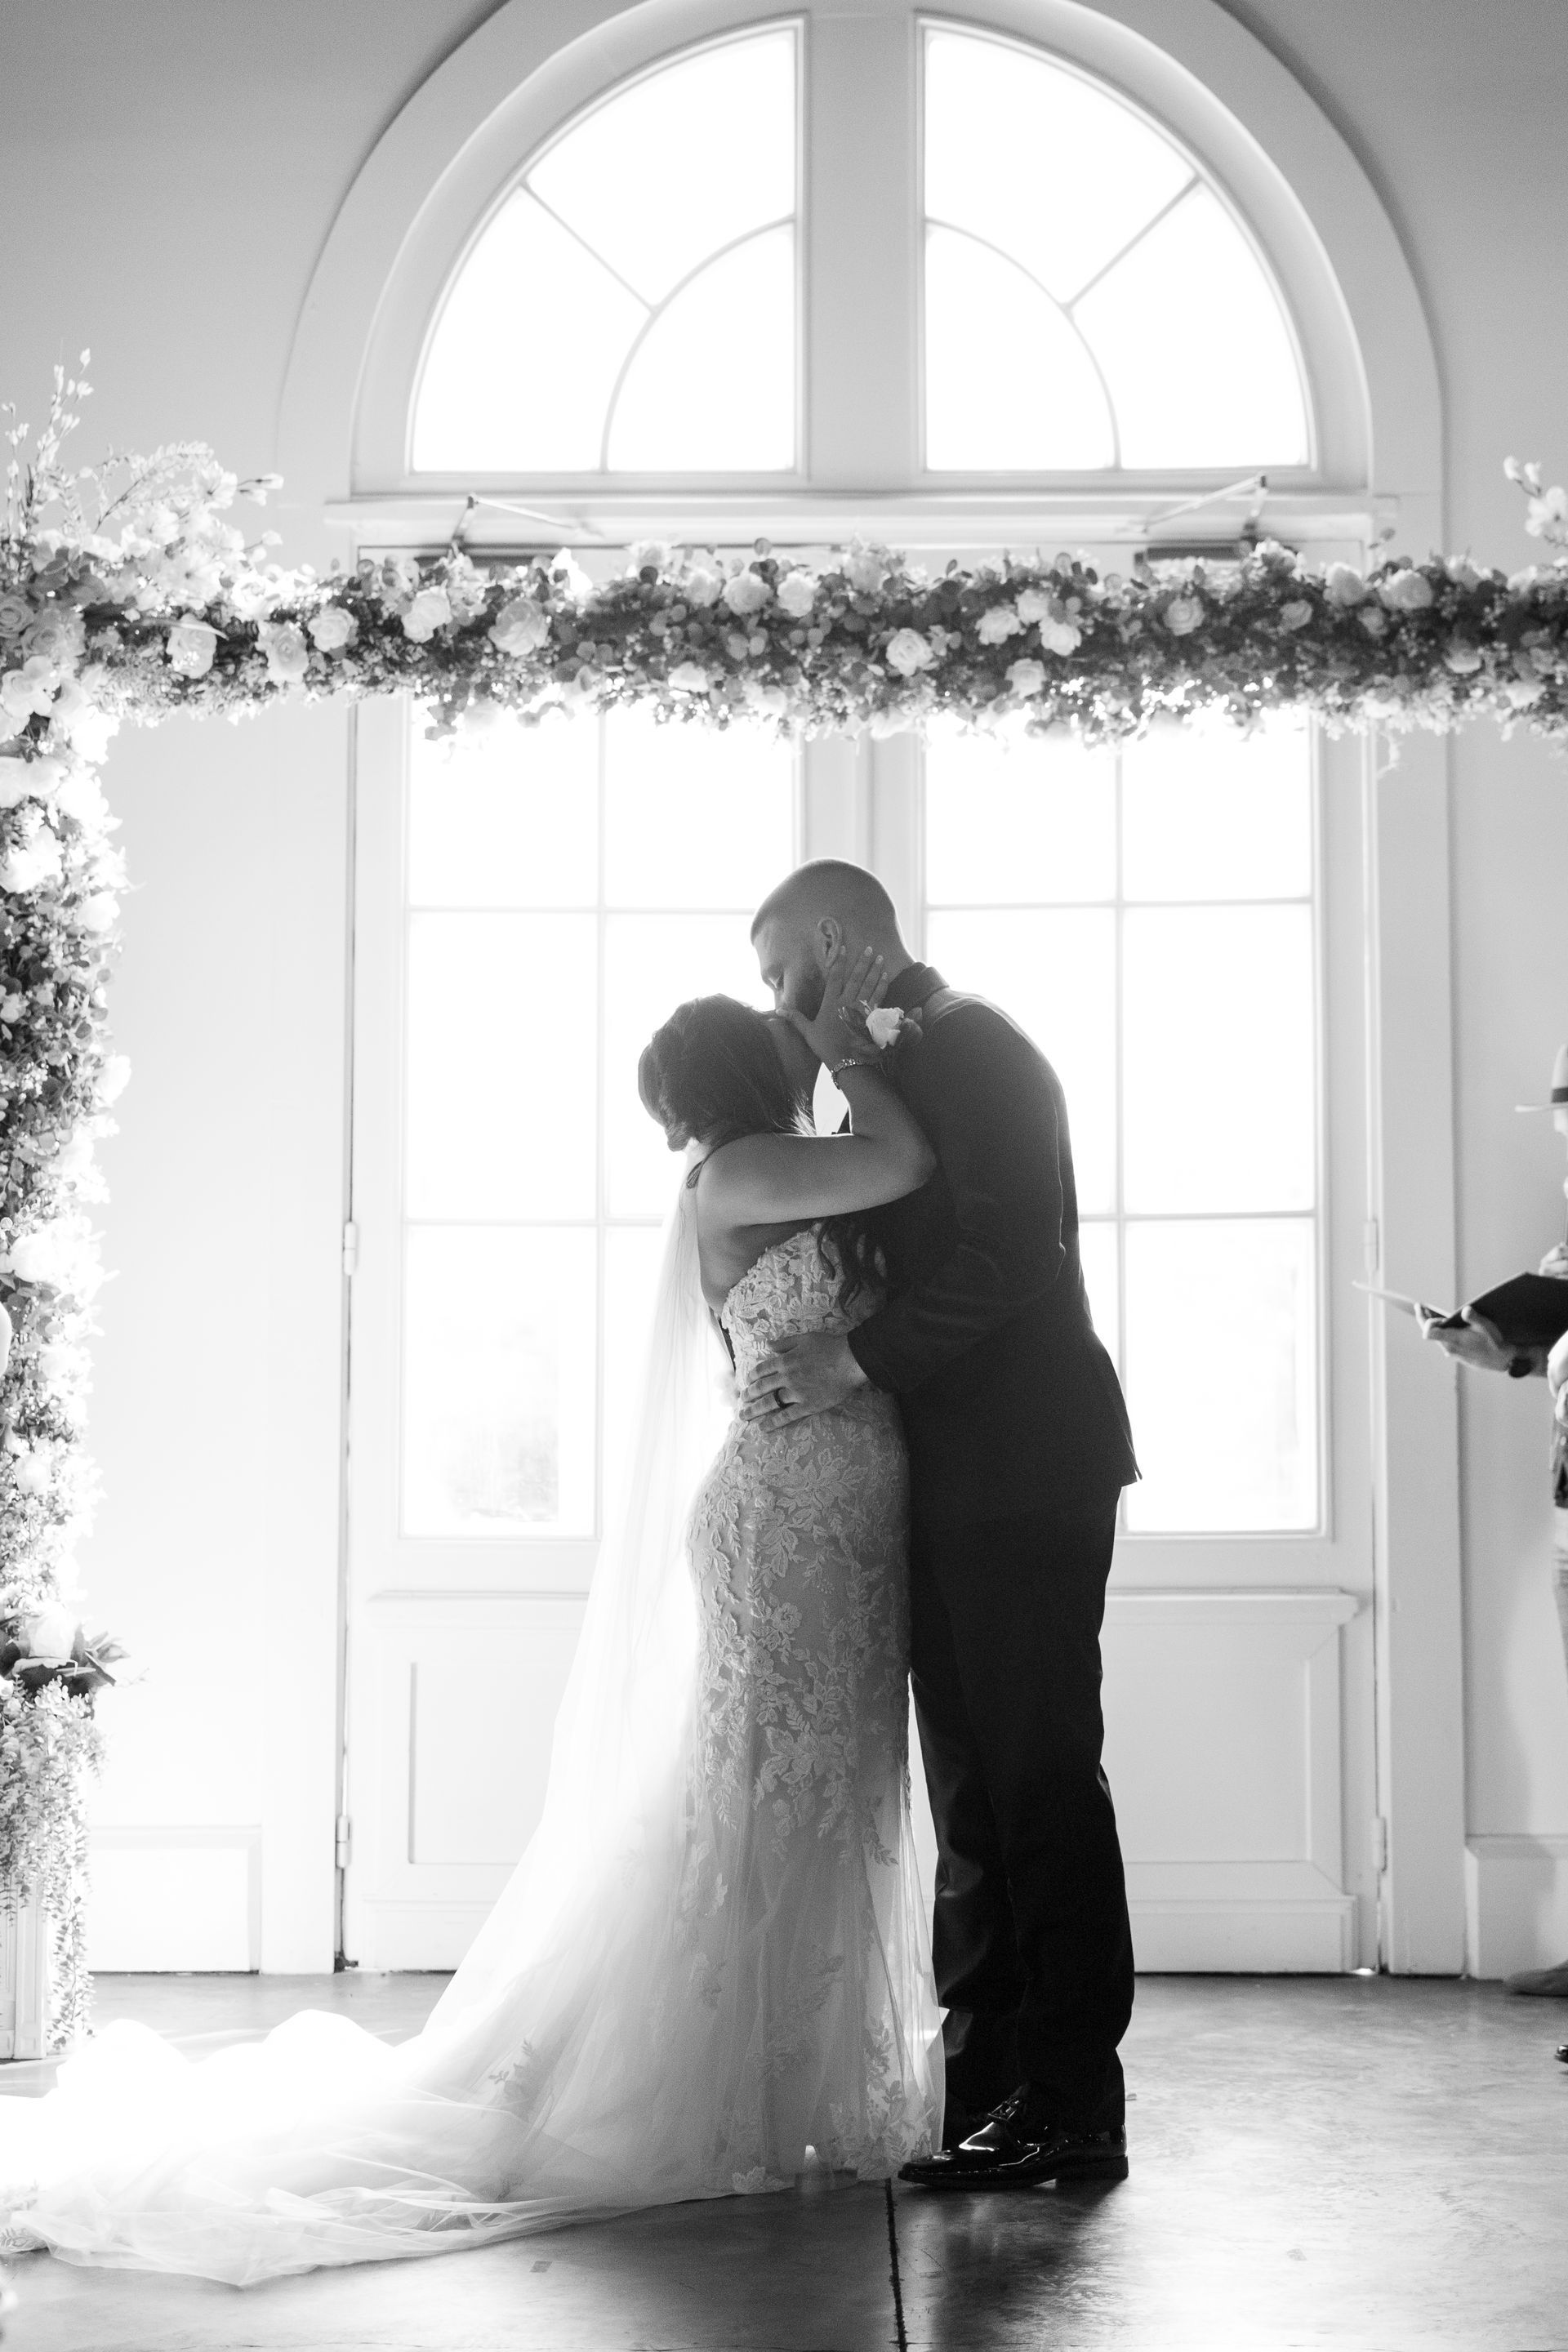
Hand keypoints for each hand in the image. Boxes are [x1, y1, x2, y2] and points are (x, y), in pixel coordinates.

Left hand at [738, 1330, 867, 1429]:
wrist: (849, 1360)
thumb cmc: (829, 1346)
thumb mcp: (804, 1338)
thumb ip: (784, 1343)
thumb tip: (767, 1345)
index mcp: (785, 1360)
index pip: (762, 1370)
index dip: (752, 1376)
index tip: (747, 1382)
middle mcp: (787, 1377)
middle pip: (762, 1387)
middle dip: (749, 1394)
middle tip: (741, 1400)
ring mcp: (796, 1392)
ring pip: (770, 1403)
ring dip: (754, 1410)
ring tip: (744, 1415)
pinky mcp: (808, 1405)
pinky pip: (787, 1416)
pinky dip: (773, 1422)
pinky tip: (764, 1427)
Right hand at [778, 943, 889, 1071]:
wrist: (846, 1061)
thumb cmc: (825, 1046)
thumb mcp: (808, 1031)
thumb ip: (795, 1017)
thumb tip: (778, 1008)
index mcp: (830, 1003)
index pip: (835, 978)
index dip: (839, 962)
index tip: (843, 948)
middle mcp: (846, 1002)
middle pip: (856, 977)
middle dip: (863, 962)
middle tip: (871, 948)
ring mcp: (860, 1008)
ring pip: (869, 985)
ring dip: (875, 970)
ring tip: (881, 958)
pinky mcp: (870, 1017)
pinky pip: (878, 997)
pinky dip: (882, 986)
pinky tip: (886, 977)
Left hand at [1417, 1305, 1533, 1373]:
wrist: (1502, 1360)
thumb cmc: (1495, 1342)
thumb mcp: (1487, 1327)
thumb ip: (1475, 1318)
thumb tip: (1465, 1310)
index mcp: (1453, 1340)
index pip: (1429, 1332)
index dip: (1425, 1319)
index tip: (1425, 1308)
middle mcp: (1449, 1347)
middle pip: (1429, 1333)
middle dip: (1423, 1318)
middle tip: (1419, 1306)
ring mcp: (1451, 1352)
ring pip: (1436, 1337)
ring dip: (1432, 1324)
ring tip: (1427, 1311)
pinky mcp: (1456, 1353)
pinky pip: (1443, 1341)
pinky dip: (1440, 1331)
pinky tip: (1442, 1322)